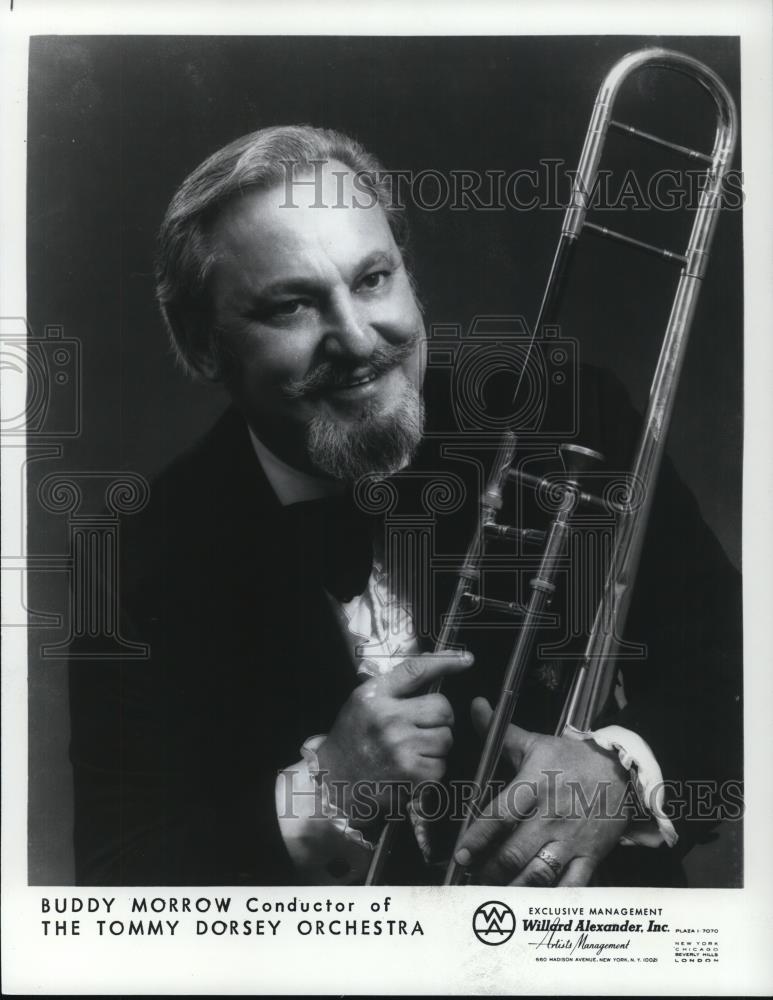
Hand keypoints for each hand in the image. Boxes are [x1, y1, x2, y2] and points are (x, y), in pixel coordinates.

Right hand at [316, 651, 472, 824]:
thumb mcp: (363, 702)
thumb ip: (393, 687)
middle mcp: (388, 718)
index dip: (446, 661)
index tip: (466, 659)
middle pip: (443, 708)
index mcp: (374, 696)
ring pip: (446, 739)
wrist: (331, 783)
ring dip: (436, 746)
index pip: (417, 669)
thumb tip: (434, 669)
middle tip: (423, 727)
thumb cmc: (351, 739)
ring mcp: (400, 747)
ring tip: (412, 750)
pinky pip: (440, 765)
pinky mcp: (411, 774)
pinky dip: (431, 769)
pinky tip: (411, 769)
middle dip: (440, 719)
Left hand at [454, 698, 632, 885]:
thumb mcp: (536, 742)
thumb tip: (476, 707)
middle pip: (515, 851)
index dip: (478, 837)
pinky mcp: (591, 855)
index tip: (462, 853)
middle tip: (472, 881)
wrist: (624, 769)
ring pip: (540, 873)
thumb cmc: (573, 758)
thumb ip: (501, 732)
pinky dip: (553, 899)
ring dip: (515, 888)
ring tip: (495, 897)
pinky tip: (536, 907)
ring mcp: (571, 839)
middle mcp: (551, 816)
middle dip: (490, 870)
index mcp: (534, 786)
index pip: (500, 815)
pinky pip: (571, 885)